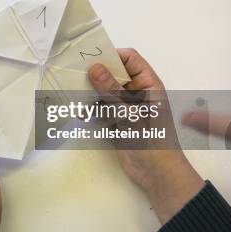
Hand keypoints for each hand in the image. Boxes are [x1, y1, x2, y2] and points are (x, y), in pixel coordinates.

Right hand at [89, 49, 203, 223]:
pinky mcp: (117, 121)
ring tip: (73, 91)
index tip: (91, 58)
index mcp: (149, 85)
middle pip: (114, 73)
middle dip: (96, 73)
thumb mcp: (132, 115)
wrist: (158, 176)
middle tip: (73, 72)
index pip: (130, 59)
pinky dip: (91, 109)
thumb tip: (95, 68)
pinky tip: (80, 111)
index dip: (112, 55)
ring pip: (105, 91)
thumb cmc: (153, 142)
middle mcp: (137, 92)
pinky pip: (101, 108)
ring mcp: (126, 107)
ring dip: (91, 92)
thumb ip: (113, 91)